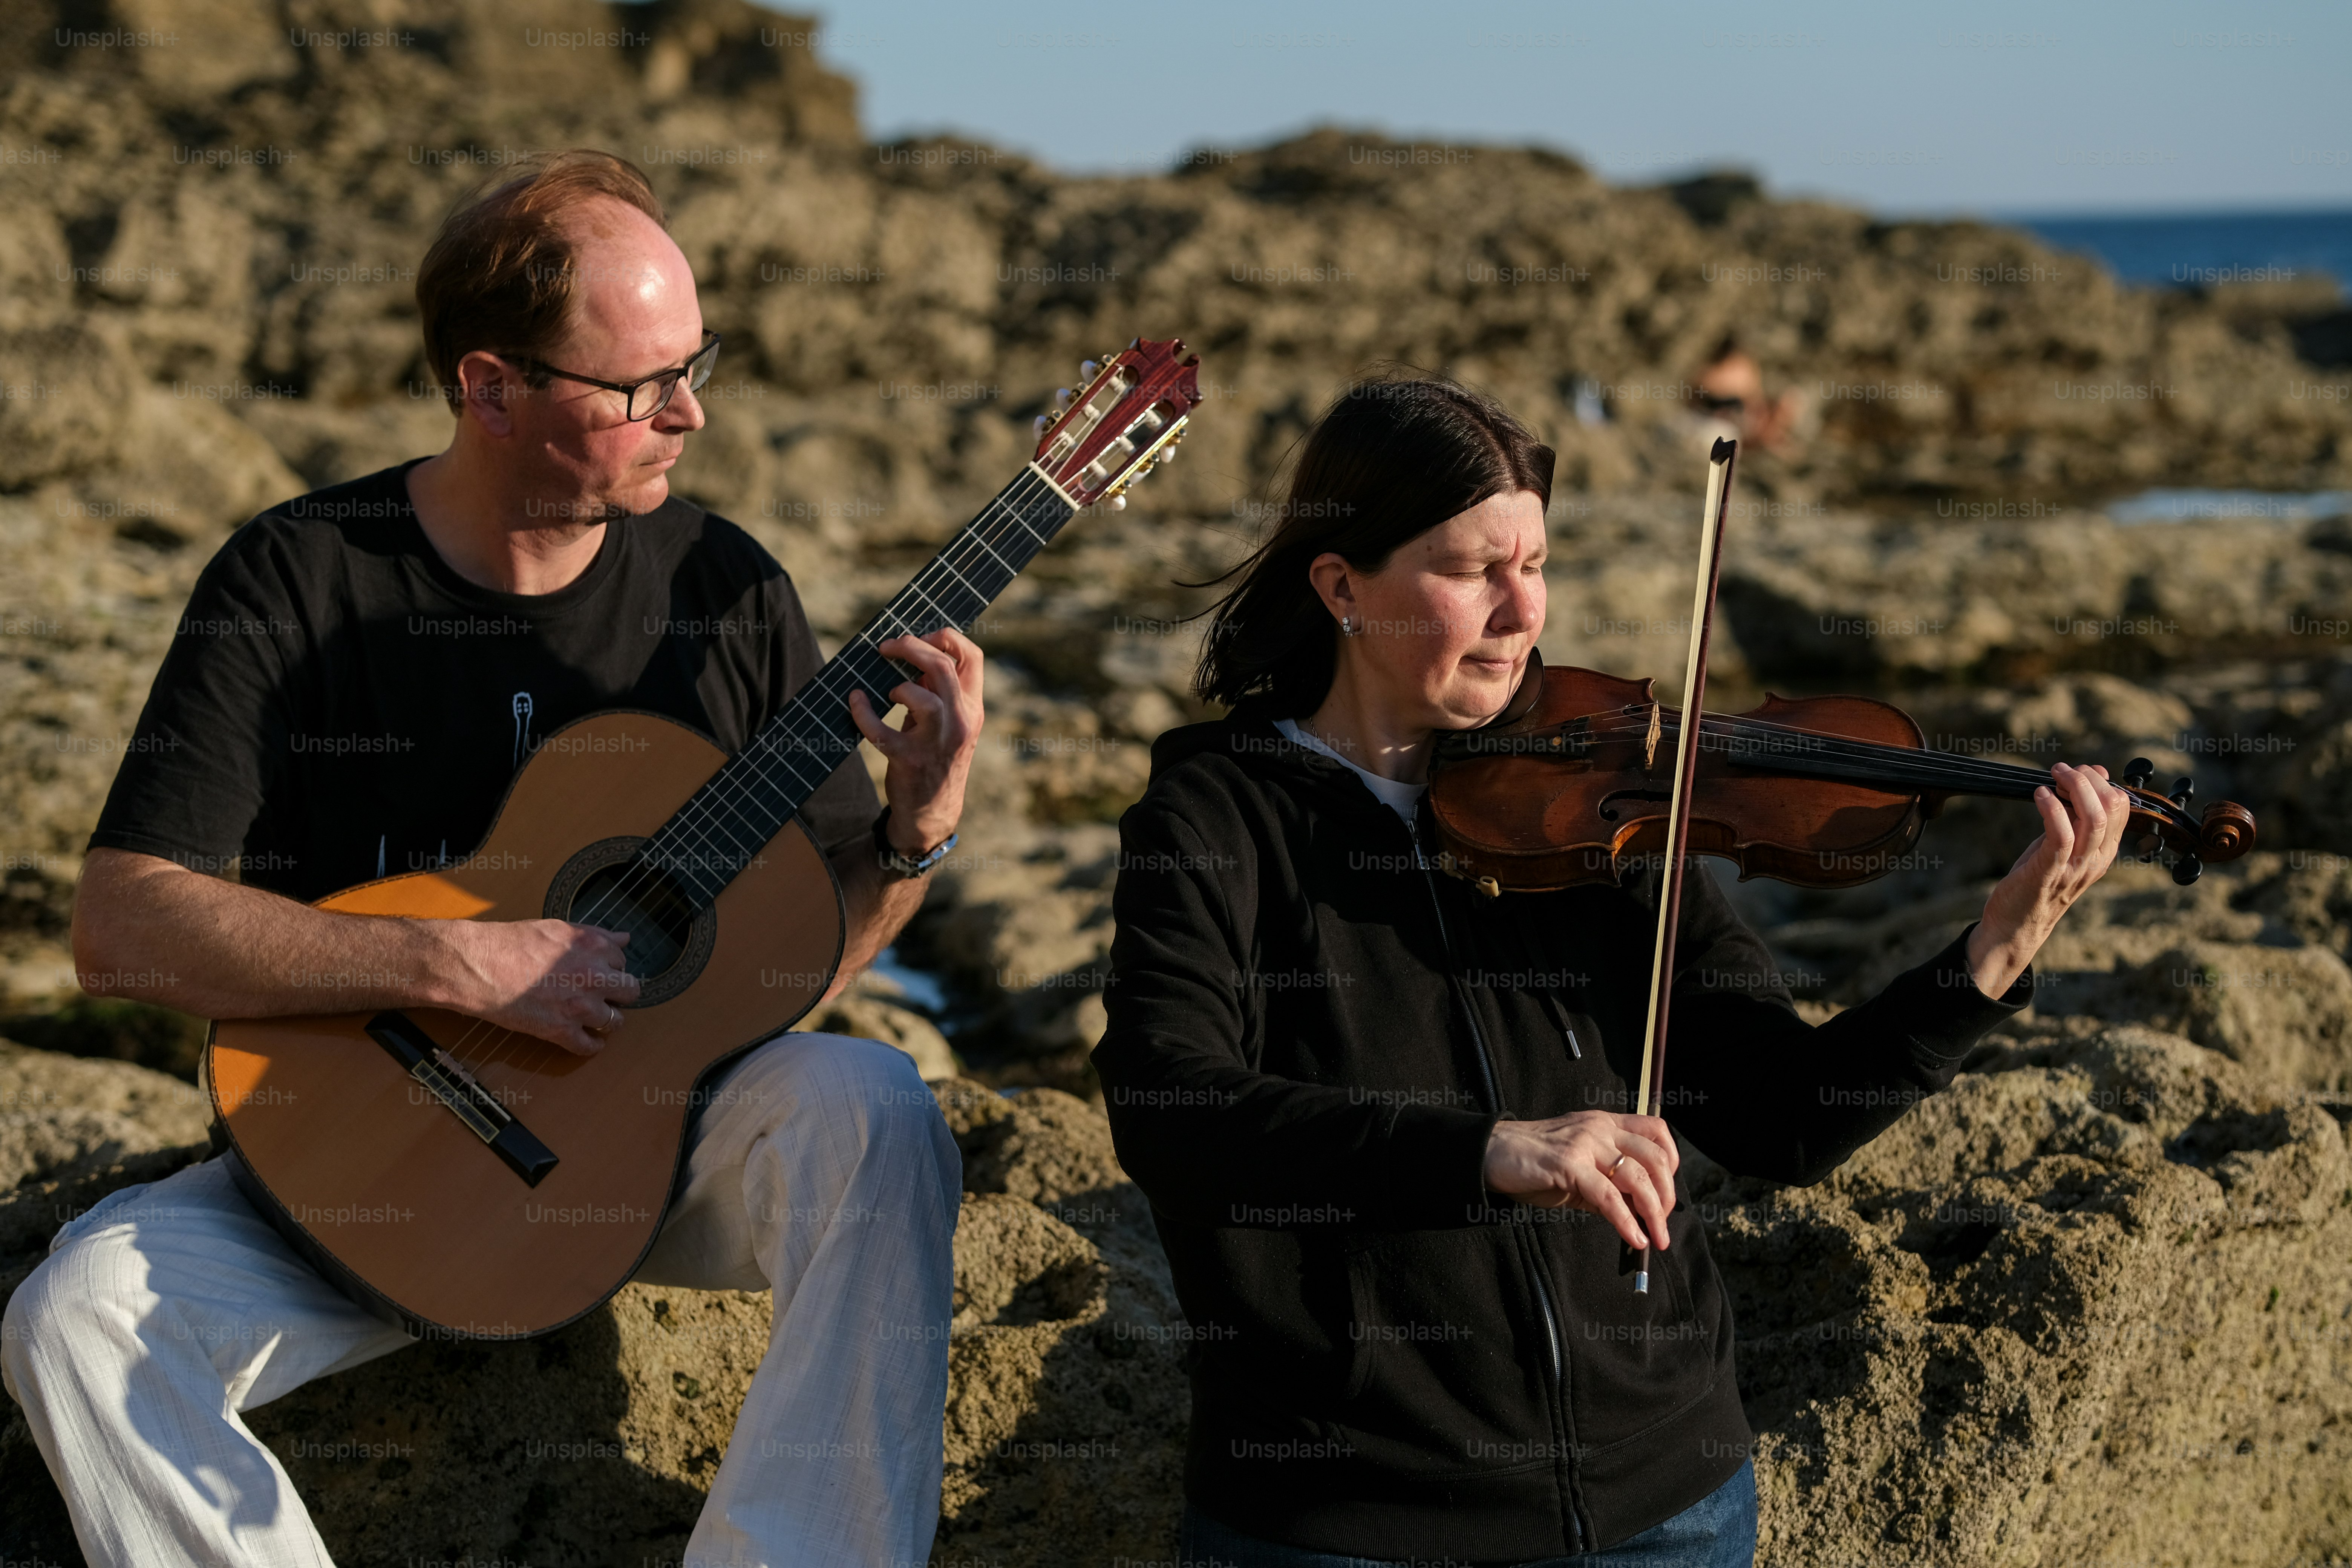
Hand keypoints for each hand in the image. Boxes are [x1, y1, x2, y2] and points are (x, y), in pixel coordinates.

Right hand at [435, 918, 640, 1055]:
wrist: (479, 965)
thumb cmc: (510, 943)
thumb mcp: (558, 928)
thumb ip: (595, 935)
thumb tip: (624, 939)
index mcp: (594, 947)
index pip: (622, 961)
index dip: (611, 968)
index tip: (602, 972)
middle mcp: (594, 977)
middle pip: (630, 992)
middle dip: (619, 994)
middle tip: (605, 995)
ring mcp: (580, 1006)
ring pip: (615, 1022)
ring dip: (607, 1021)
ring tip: (595, 1018)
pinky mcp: (561, 1031)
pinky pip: (589, 1046)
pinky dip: (590, 1046)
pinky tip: (587, 1040)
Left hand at [850, 628, 984, 853]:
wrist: (932, 812)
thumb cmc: (936, 758)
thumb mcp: (949, 722)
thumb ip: (939, 691)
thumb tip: (913, 653)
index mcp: (972, 707)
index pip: (973, 656)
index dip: (946, 636)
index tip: (922, 635)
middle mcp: (960, 721)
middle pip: (942, 667)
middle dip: (911, 647)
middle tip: (887, 646)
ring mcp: (936, 742)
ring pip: (922, 698)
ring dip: (898, 686)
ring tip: (888, 692)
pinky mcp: (909, 759)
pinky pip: (880, 730)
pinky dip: (862, 712)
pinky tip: (855, 701)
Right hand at [1482, 1110, 1679, 1250]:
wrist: (1493, 1153)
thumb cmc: (1534, 1162)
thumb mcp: (1578, 1166)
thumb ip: (1607, 1181)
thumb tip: (1638, 1213)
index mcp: (1604, 1123)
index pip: (1655, 1130)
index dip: (1671, 1162)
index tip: (1666, 1193)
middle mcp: (1600, 1128)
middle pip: (1654, 1158)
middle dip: (1666, 1196)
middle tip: (1662, 1225)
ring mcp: (1585, 1144)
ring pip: (1637, 1177)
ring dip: (1654, 1214)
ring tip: (1656, 1239)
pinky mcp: (1569, 1164)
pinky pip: (1608, 1196)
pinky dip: (1626, 1221)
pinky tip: (1633, 1238)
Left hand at [1966, 760, 2131, 998]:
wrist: (2016, 925)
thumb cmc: (2037, 880)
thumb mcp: (2062, 845)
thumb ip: (2077, 815)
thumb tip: (2093, 774)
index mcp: (2103, 852)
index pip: (2121, 806)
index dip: (2101, 781)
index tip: (2076, 772)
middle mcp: (2095, 859)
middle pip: (2110, 807)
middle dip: (2088, 779)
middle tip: (2062, 770)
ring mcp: (2075, 867)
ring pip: (2092, 819)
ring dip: (2073, 787)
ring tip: (2053, 776)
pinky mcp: (2049, 872)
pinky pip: (2060, 835)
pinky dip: (2052, 808)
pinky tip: (2039, 795)